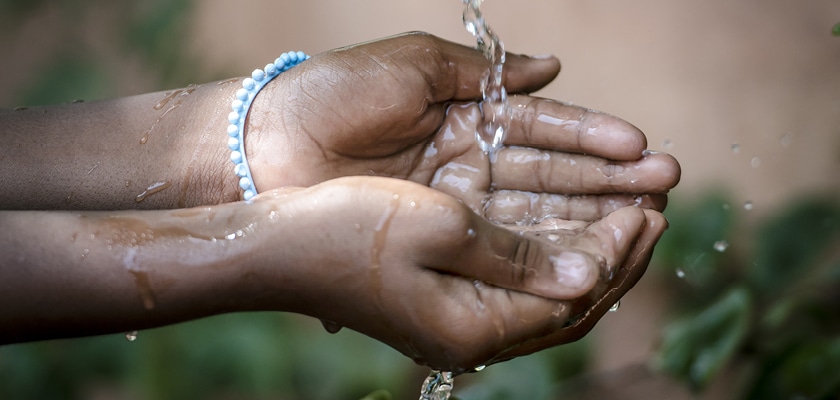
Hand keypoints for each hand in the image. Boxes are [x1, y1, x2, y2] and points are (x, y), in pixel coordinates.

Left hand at [245, 32, 679, 220]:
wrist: (266, 145)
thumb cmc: (334, 94)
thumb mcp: (412, 65)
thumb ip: (483, 71)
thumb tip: (554, 65)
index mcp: (464, 114)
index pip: (542, 128)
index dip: (592, 138)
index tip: (641, 147)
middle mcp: (467, 161)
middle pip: (550, 173)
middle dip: (607, 178)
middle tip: (665, 185)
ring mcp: (453, 202)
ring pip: (533, 211)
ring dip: (589, 214)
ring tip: (645, 217)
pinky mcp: (435, 236)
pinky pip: (497, 241)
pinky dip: (541, 245)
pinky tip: (585, 250)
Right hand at [249, 176, 666, 372]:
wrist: (274, 248)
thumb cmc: (345, 232)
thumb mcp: (440, 229)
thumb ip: (517, 255)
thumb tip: (585, 271)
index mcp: (472, 329)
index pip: (571, 298)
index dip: (616, 252)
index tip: (646, 210)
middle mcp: (469, 337)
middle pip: (567, 306)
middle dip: (615, 258)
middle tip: (653, 212)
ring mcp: (454, 322)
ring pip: (544, 296)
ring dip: (586, 255)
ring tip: (625, 217)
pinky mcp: (442, 301)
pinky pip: (515, 286)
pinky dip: (548, 258)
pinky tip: (564, 231)